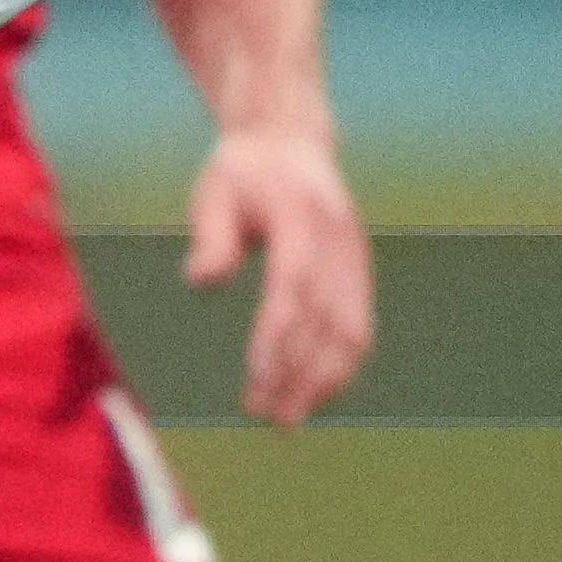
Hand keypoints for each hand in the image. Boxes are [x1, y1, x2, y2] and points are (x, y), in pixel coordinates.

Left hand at [187, 120, 375, 426]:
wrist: (289, 142)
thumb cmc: (240, 173)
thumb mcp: (213, 193)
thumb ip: (211, 238)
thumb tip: (202, 283)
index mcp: (301, 217)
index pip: (292, 287)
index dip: (279, 336)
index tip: (257, 378)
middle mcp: (338, 240)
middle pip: (325, 318)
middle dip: (298, 373)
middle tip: (264, 416)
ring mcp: (356, 257)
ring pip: (351, 330)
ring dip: (323, 381)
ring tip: (286, 419)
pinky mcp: (359, 272)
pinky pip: (358, 325)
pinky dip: (341, 366)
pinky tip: (314, 396)